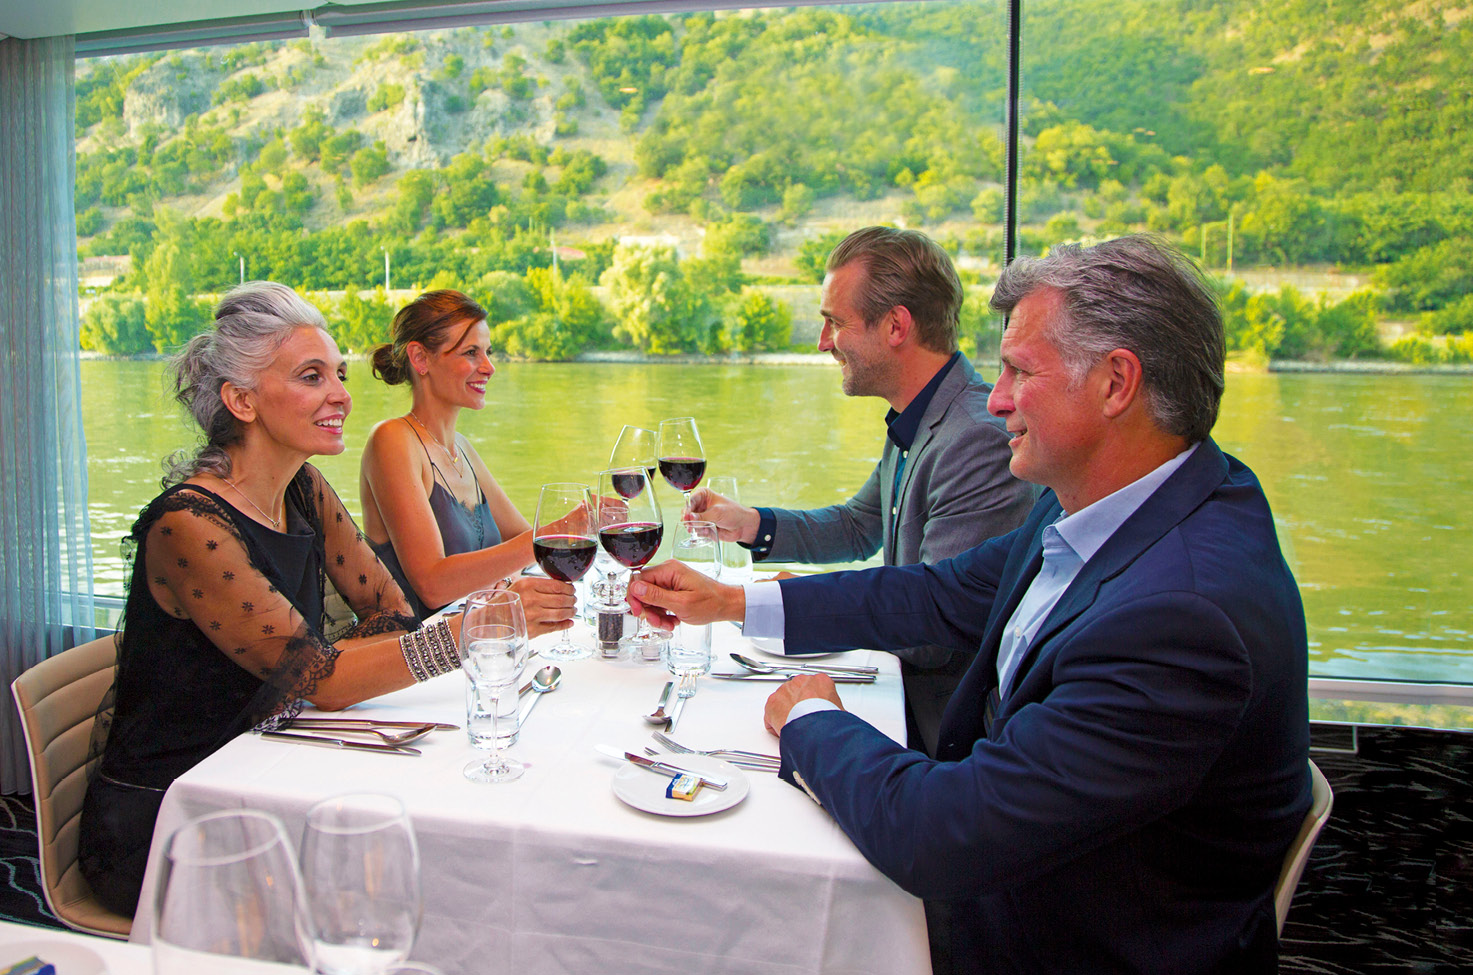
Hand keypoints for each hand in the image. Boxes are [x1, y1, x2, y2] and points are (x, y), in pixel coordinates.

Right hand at [509, 576, 576, 638]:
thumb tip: (562, 586)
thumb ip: (539, 585)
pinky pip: (554, 627)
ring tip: (572, 610)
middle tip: (574, 600)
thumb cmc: (505, 602)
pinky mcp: (532, 630)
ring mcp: (532, 615)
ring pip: (561, 613)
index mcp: (528, 585)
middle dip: (572, 600)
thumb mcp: (520, 586)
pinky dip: (565, 624)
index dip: (569, 588)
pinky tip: (569, 622)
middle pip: (562, 600)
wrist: (490, 619)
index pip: (557, 585)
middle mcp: (531, 599)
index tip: (572, 589)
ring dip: (570, 612)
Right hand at [627, 559, 743, 628]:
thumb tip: (635, 588)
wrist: (726, 605)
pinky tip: (673, 620)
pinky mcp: (673, 590)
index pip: (638, 578)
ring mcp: (670, 581)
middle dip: (648, 609)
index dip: (635, 597)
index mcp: (669, 570)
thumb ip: (656, 596)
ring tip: (668, 624)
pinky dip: (663, 614)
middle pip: (643, 590)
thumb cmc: (710, 603)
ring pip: (650, 599)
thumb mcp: (681, 603)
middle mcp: (668, 573)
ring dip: (656, 615)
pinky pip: (659, 602)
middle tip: (657, 622)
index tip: (639, 612)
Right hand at [684, 487, 759, 544]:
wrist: (743, 526)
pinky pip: (696, 531)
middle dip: (688, 520)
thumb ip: (702, 516)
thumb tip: (689, 518)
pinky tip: (709, 531)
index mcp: (703, 495)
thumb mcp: (717, 512)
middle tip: (690, 526)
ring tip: (706, 529)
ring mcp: (701, 517)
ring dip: (696, 527)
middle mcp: (700, 505)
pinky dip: (701, 532)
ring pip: (690, 523)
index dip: (687, 509)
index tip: (687, 516)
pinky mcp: (703, 527)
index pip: (690, 500)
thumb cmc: (733, 513)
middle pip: (687, 512)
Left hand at [764, 674, 843, 736]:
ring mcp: (785, 691)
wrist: (815, 728)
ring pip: (782, 701)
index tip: (812, 708)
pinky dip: (774, 724)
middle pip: (796, 691)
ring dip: (786, 712)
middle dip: (798, 704)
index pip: (815, 687)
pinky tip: (783, 731)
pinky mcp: (773, 702)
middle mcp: (801, 682)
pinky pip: (771, 715)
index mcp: (820, 681)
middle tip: (802, 718)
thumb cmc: (827, 721)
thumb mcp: (840, 711)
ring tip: (793, 726)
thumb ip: (833, 708)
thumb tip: (836, 718)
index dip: (813, 700)